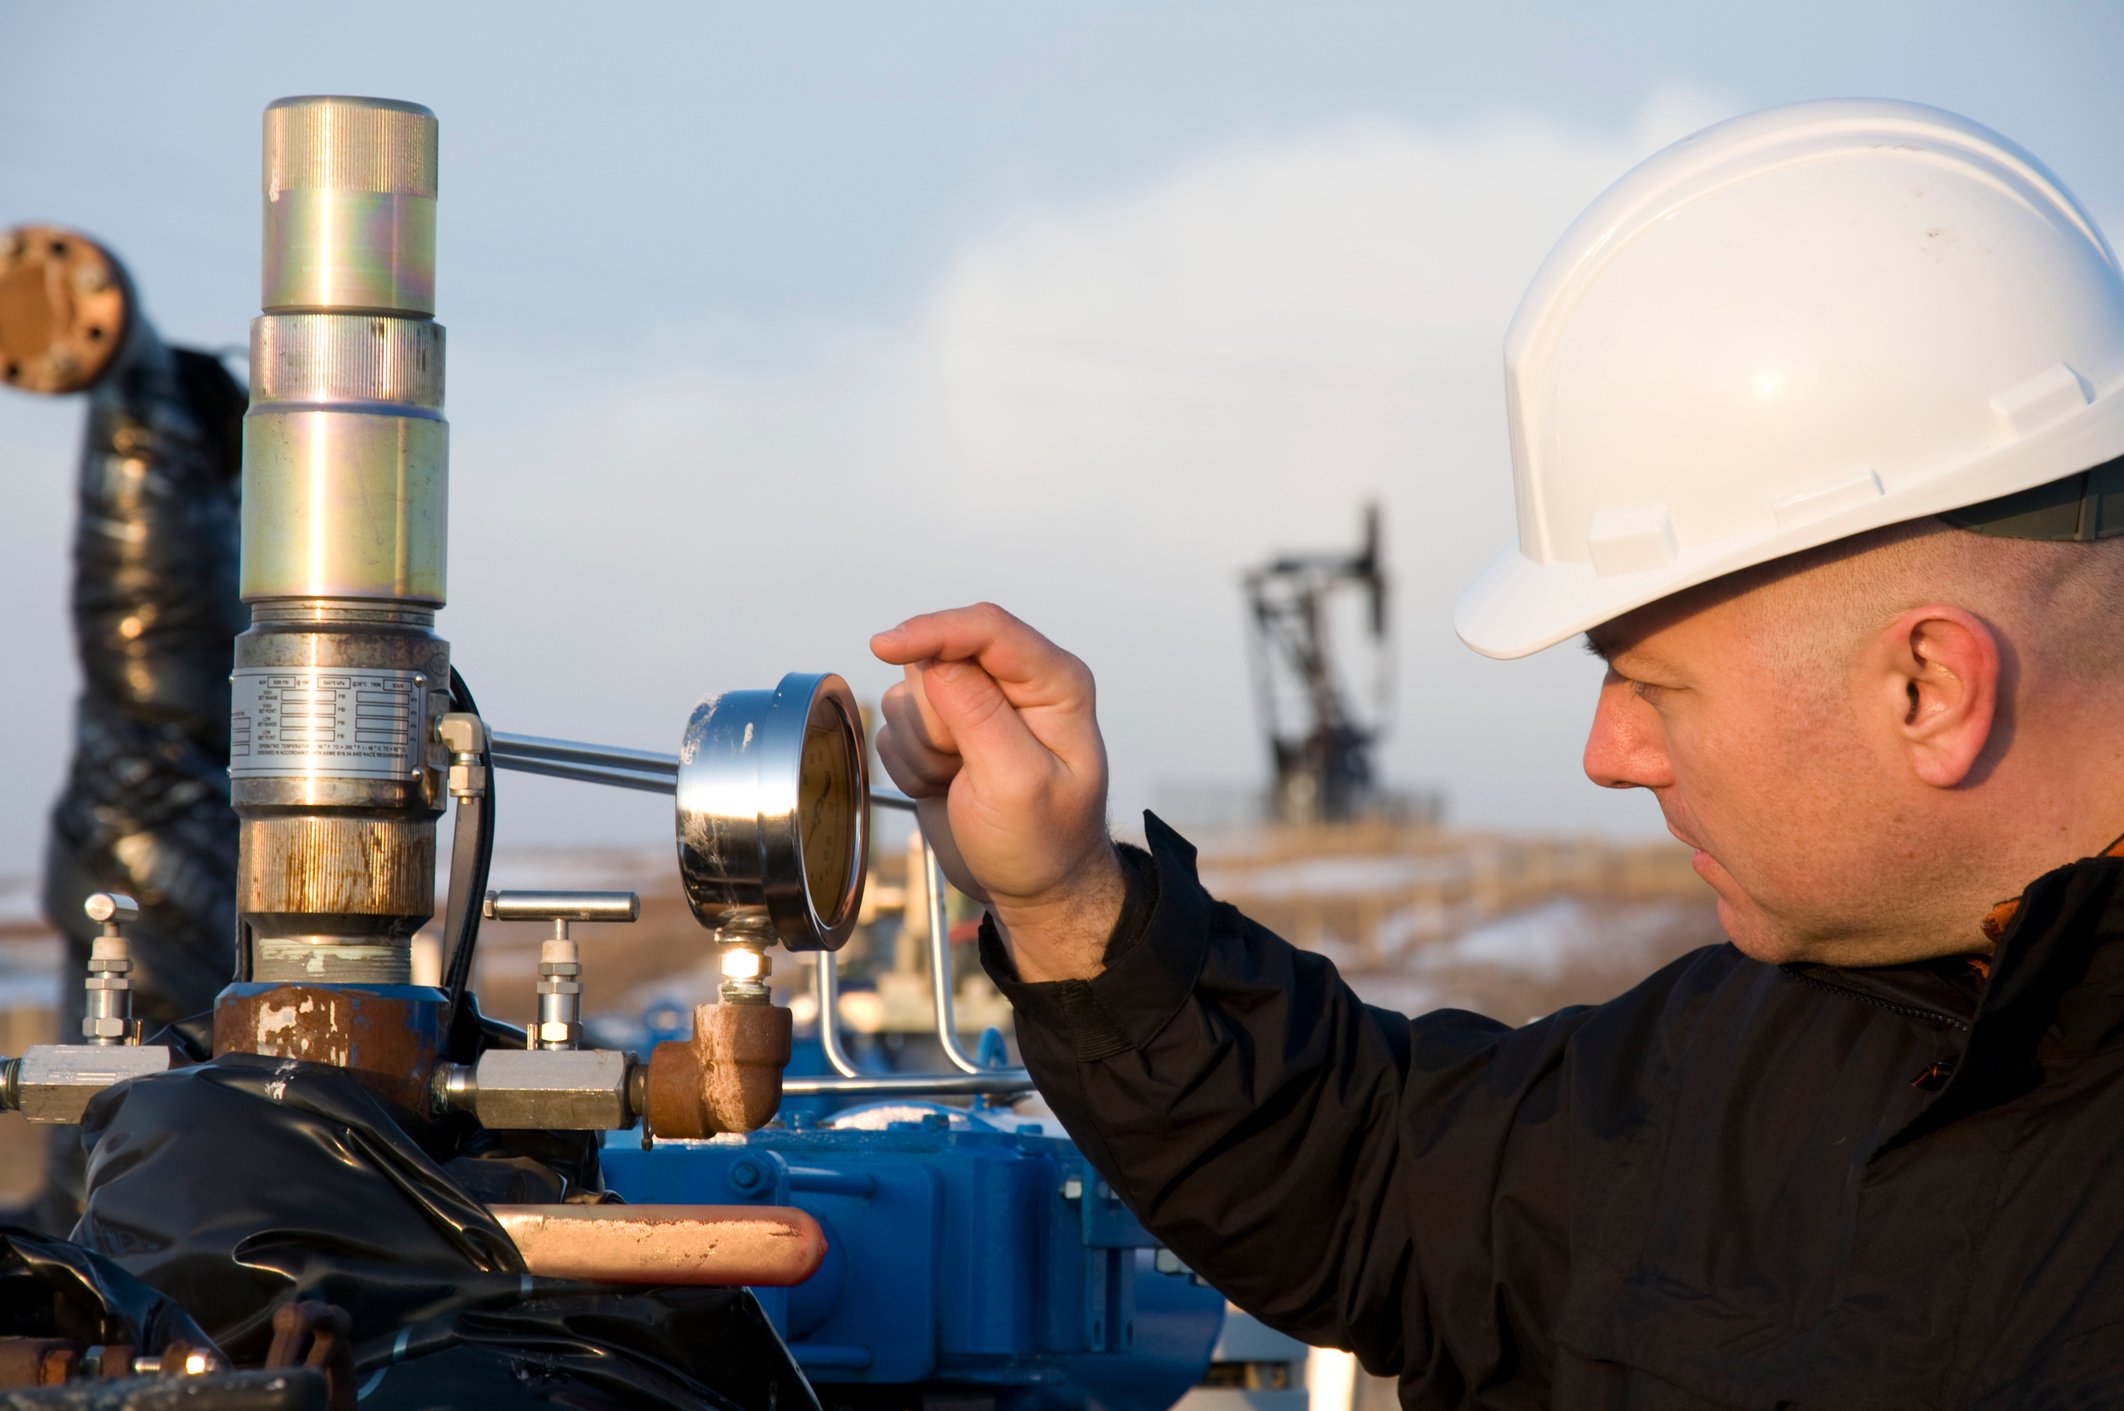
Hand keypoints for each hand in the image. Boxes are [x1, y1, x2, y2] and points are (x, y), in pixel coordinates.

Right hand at [870, 603, 1124, 980]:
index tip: (884, 646)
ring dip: (921, 749)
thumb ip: (979, 716)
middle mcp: (1014, 683)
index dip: (933, 631)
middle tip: (963, 768)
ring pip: (909, 695)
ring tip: (958, 783)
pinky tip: (944, 788)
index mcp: (1054, 683)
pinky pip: (895, 727)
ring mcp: (974, 705)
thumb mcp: (1018, 784)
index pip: (988, 629)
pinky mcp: (941, 731)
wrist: (1032, 889)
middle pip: (937, 660)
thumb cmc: (1042, 843)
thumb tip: (934, 662)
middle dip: (934, 720)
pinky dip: (909, 764)